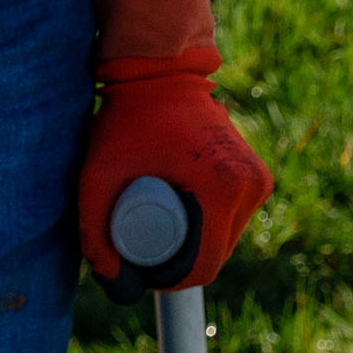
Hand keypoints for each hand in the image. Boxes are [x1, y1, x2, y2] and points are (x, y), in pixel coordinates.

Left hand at [77, 54, 271, 299]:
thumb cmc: (128, 121)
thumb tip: (113, 278)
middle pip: (215, 256)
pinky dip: (207, 224)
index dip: (168, 279)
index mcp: (224, 189)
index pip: (203, 266)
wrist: (161, 73)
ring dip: (194, 243)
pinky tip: (180, 206)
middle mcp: (251, 186)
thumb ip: (93, 231)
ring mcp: (258, 179)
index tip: (139, 268)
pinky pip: (231, 219)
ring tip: (158, 217)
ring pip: (225, 240)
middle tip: (142, 240)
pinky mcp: (258, 175)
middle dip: (178, 260)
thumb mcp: (97, 177)